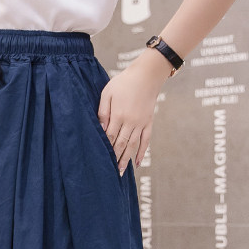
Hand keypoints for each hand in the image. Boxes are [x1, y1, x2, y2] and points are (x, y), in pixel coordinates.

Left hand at [97, 49, 170, 173]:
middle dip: (114, 159)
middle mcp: (130, 122)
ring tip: (120, 172)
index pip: (109, 137)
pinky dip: (141, 153)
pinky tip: (137, 163)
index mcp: (118, 115)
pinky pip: (145, 141)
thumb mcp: (107, 93)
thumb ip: (103, 111)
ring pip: (132, 145)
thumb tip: (100, 129)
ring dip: (126, 160)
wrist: (147, 75)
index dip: (105, 148)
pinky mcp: (148, 123)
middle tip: (108, 174)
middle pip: (120, 145)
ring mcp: (141, 124)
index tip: (100, 158)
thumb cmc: (123, 82)